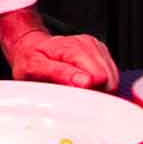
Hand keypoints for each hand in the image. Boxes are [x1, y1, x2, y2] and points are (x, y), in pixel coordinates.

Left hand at [0, 9, 118, 90]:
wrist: (29, 45)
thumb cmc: (30, 58)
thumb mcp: (35, 68)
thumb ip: (60, 74)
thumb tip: (86, 82)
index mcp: (73, 47)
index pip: (99, 78)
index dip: (89, 94)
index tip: (76, 99)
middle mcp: (88, 44)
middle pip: (109, 80)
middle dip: (95, 93)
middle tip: (74, 95)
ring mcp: (96, 47)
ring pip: (113, 79)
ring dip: (99, 89)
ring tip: (77, 88)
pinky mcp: (100, 53)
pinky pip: (111, 76)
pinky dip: (101, 85)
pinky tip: (84, 83)